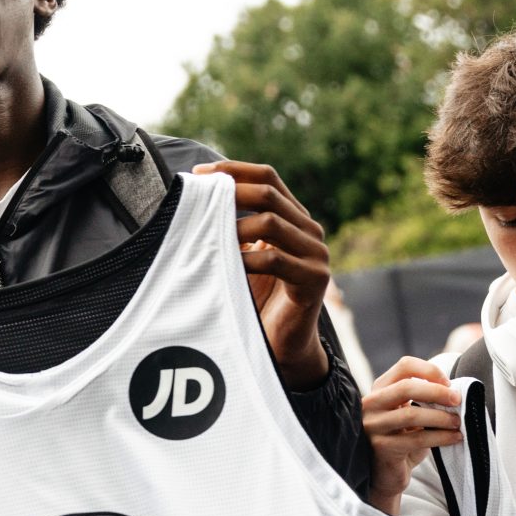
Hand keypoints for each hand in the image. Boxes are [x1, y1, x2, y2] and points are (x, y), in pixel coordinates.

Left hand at [195, 160, 329, 388]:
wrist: (285, 345)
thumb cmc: (259, 300)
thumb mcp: (245, 254)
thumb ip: (236, 226)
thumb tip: (198, 194)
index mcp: (295, 218)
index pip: (268, 177)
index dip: (234, 170)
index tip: (200, 174)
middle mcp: (310, 231)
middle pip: (269, 194)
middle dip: (230, 194)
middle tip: (200, 202)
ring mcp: (317, 255)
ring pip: (271, 223)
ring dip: (234, 228)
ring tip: (210, 237)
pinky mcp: (315, 281)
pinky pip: (276, 260)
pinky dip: (246, 260)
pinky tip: (228, 265)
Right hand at [360, 358, 463, 515]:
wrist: (387, 475)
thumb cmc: (403, 440)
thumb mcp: (412, 414)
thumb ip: (424, 400)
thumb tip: (454, 391)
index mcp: (380, 389)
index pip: (404, 366)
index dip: (429, 370)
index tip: (448, 383)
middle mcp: (371, 404)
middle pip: (406, 387)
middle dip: (437, 392)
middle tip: (457, 399)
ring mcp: (373, 426)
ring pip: (411, 415)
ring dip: (441, 417)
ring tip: (457, 422)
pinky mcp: (381, 447)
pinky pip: (416, 439)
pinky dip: (440, 437)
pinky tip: (455, 438)